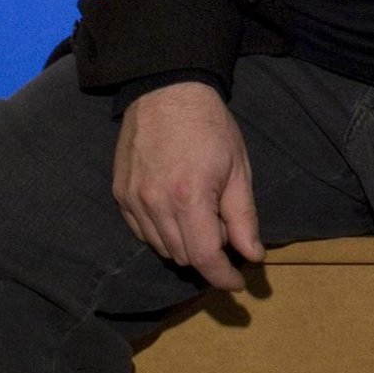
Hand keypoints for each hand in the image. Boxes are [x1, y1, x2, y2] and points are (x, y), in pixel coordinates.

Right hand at [113, 80, 264, 291]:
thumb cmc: (210, 126)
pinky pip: (141, 232)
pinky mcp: (120, 194)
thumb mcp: (238, 168)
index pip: (204, 257)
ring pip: (161, 248)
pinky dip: (162, 232)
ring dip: (185, 243)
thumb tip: (253, 256)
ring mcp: (133, 200)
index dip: (223, 277)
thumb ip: (243, 217)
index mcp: (189, 197)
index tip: (238, 282)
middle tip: (223, 227)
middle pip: (183, 256)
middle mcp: (155, 204)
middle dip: (208, 253)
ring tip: (200, 212)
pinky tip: (176, 210)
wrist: (166, 90)